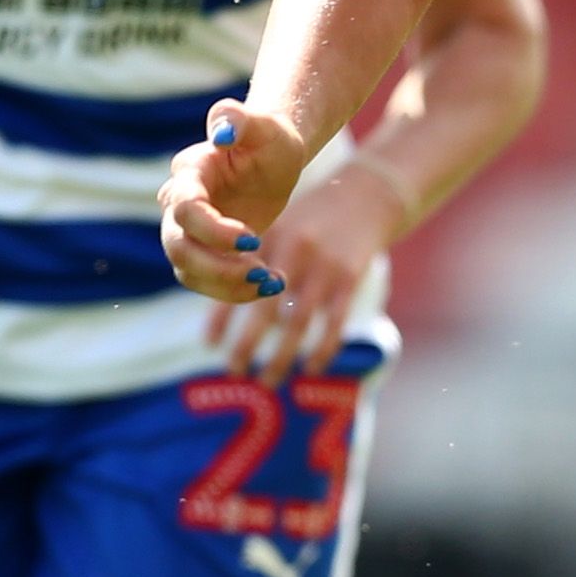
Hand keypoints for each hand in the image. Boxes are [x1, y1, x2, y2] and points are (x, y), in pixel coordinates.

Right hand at [159, 102, 310, 304]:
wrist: (272, 160)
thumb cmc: (269, 139)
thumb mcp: (264, 125)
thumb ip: (238, 118)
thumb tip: (220, 134)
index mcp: (190, 172)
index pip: (186, 209)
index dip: (213, 231)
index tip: (253, 241)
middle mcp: (178, 203)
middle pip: (178, 247)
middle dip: (217, 267)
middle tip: (260, 272)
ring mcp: (186, 230)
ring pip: (187, 270)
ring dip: (227, 285)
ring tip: (270, 281)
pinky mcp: (201, 251)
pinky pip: (205, 282)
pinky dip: (235, 291)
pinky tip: (271, 282)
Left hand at [206, 157, 410, 383]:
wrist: (366, 195)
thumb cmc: (312, 218)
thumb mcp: (279, 225)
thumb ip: (252, 257)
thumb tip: (220, 302)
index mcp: (269, 237)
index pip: (237, 281)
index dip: (221, 315)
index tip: (209, 345)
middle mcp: (294, 250)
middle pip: (265, 307)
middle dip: (246, 343)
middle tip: (233, 371)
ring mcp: (324, 265)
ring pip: (298, 321)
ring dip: (280, 356)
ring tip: (267, 381)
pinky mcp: (351, 277)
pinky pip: (334, 322)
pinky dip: (322, 348)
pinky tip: (310, 368)